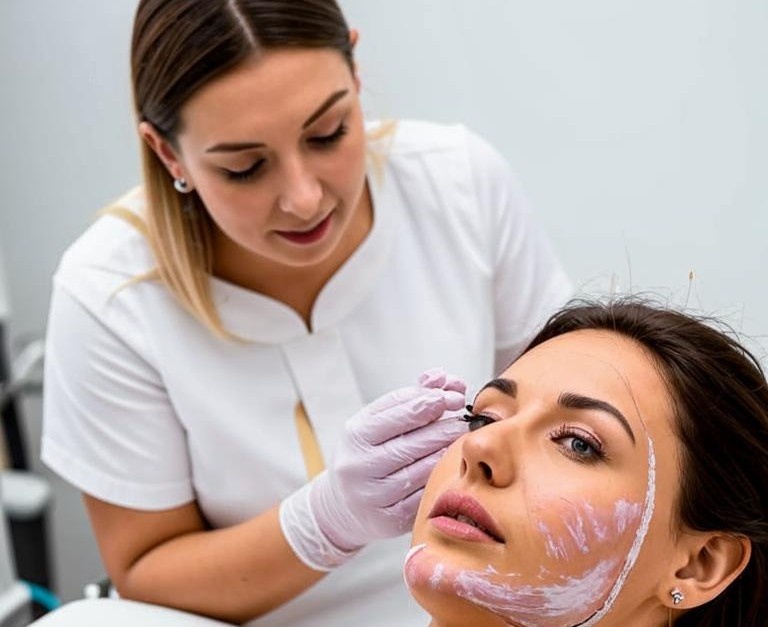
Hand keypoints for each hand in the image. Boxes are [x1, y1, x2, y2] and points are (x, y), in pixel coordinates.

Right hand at [280, 369, 466, 570]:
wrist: (341, 505)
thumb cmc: (367, 453)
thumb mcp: (376, 421)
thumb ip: (410, 396)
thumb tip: (442, 378)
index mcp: (356, 434)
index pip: (400, 410)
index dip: (431, 400)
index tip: (453, 395)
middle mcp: (360, 465)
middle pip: (415, 441)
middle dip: (445, 426)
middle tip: (464, 418)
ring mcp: (373, 494)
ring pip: (423, 468)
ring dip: (446, 451)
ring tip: (459, 440)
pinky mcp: (389, 519)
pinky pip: (424, 494)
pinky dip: (439, 478)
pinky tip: (449, 467)